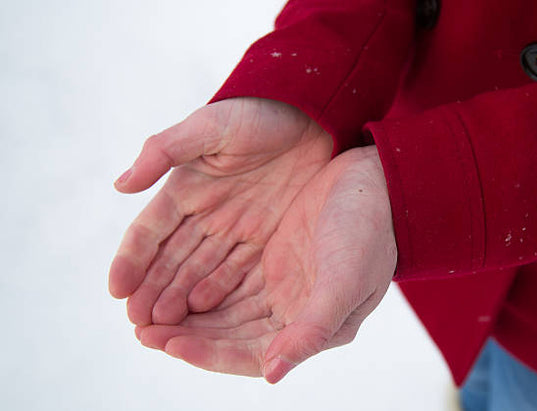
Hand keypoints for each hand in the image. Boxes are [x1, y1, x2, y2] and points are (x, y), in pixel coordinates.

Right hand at [109, 97, 331, 325]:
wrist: (312, 116)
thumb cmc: (258, 114)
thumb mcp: (210, 127)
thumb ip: (165, 151)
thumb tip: (120, 185)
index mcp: (184, 187)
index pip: (149, 231)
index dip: (131, 260)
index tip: (117, 290)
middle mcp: (204, 213)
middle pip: (170, 260)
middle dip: (151, 291)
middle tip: (137, 324)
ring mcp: (233, 228)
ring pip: (198, 271)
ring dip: (179, 299)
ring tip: (163, 327)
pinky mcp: (263, 237)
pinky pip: (234, 270)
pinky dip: (216, 292)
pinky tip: (202, 312)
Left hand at [137, 146, 396, 382]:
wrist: (379, 182)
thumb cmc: (370, 233)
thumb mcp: (345, 281)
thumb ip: (312, 330)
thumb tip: (273, 375)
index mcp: (311, 326)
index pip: (250, 353)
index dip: (207, 352)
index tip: (167, 343)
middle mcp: (292, 311)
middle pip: (229, 334)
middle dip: (186, 335)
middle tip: (140, 330)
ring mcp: (280, 282)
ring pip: (223, 308)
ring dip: (187, 312)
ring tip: (145, 312)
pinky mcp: (272, 254)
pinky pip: (228, 276)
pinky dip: (201, 283)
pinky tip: (174, 282)